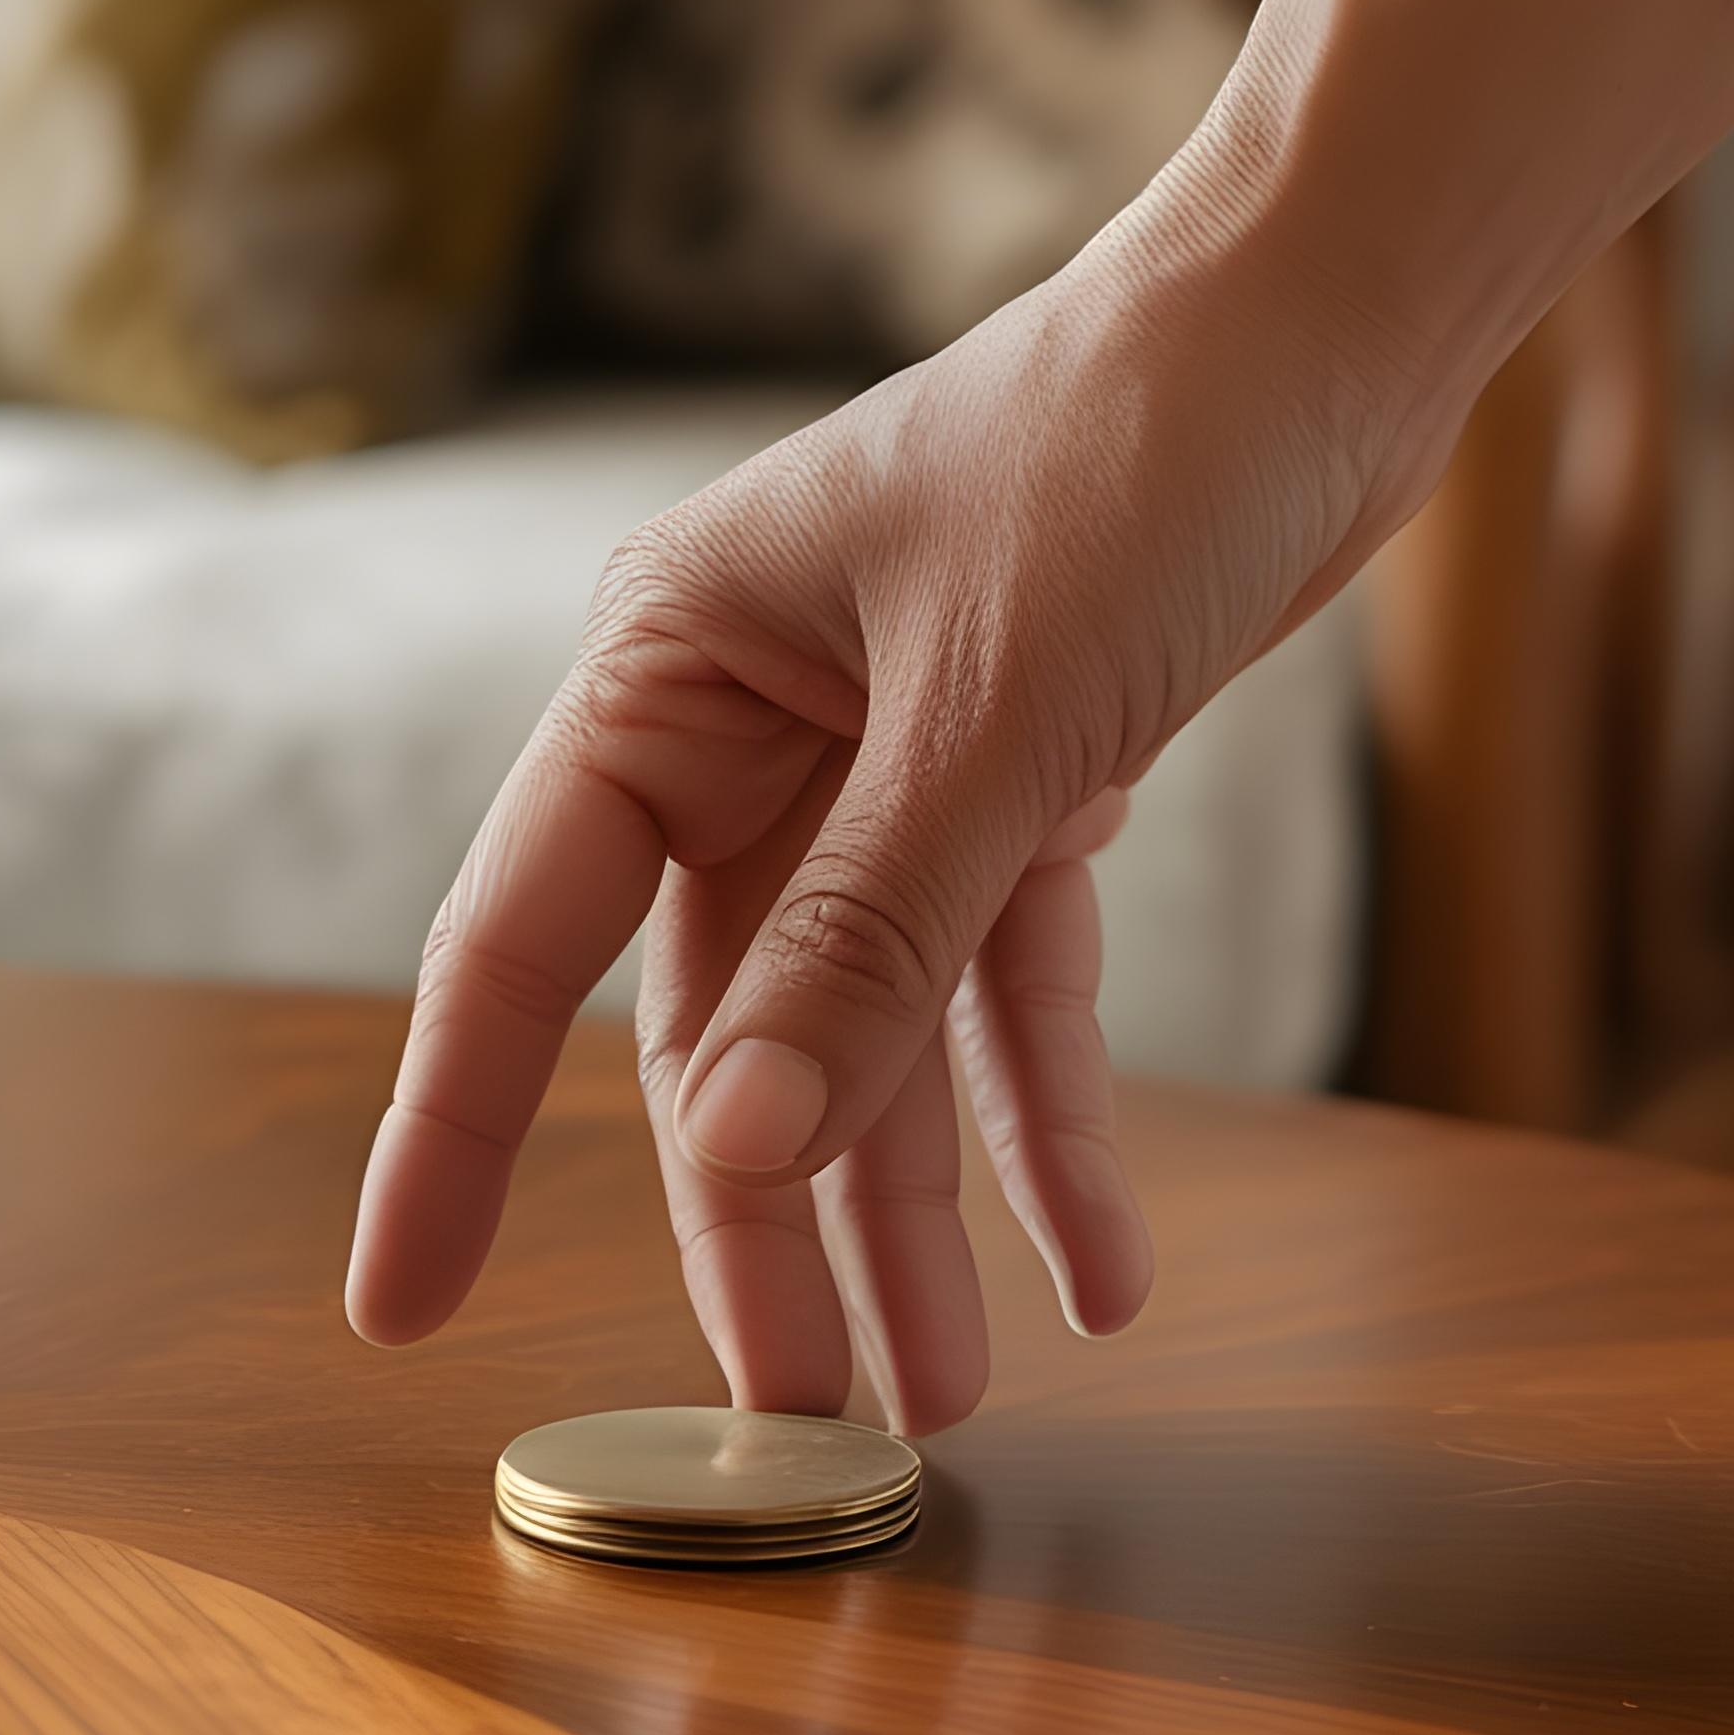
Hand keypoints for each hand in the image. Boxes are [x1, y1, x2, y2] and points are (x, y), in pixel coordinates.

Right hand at [344, 188, 1398, 1430]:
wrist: (1334, 313)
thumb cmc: (1135, 453)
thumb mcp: (996, 722)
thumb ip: (867, 945)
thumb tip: (741, 1155)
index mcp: (667, 667)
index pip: (518, 941)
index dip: (450, 1137)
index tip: (399, 1311)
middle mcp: (750, 721)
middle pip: (721, 1028)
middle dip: (767, 1224)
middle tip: (799, 1422)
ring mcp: (886, 758)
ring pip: (869, 1034)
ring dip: (918, 1208)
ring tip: (958, 1395)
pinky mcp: (1021, 778)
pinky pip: (1009, 987)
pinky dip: (1056, 1119)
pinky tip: (1104, 1263)